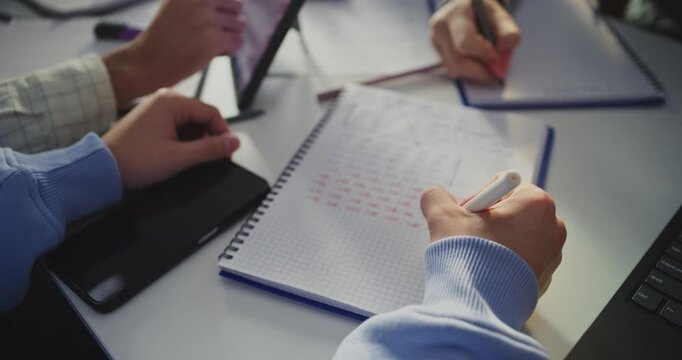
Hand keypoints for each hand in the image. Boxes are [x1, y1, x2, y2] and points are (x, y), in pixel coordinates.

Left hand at [103, 89, 239, 188]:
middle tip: (210, 159)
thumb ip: (211, 149)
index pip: (212, 112)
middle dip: (208, 138)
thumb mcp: (179, 157)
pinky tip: (177, 154)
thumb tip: (234, 142)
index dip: (223, 133)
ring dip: (195, 140)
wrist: (102, 167)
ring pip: (191, 123)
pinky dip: (183, 140)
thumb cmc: (132, 159)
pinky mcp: (152, 119)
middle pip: (202, 116)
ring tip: (187, 159)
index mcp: (171, 101)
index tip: (227, 151)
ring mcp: (157, 108)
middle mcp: (164, 99)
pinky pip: (178, 126)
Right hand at [104, 0, 244, 105]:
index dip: (222, 10)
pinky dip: (230, 49)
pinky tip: (213, 54)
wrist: (146, 61)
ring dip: (230, 36)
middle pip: (237, 7)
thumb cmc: (164, 39)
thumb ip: (200, 3)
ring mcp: (207, 20)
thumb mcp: (177, 7)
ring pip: (239, 25)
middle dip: (229, 22)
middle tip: (212, 35)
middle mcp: (200, 1)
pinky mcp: (213, 40)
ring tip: (210, 45)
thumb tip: (239, 5)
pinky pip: (238, 41)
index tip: (208, 24)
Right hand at [420, 182, 565, 294]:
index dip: (482, 200)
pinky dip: (504, 264)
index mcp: (537, 204)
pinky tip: (485, 274)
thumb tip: (434, 195)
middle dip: (489, 221)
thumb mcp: (443, 217)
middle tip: (469, 237)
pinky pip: (520, 261)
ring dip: (495, 243)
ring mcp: (552, 256)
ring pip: (516, 237)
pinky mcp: (544, 279)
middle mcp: (552, 227)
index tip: (470, 217)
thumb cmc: (467, 257)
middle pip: (513, 211)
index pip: (505, 187)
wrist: (477, 307)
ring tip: (476, 258)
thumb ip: (437, 197)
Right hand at [429, 0, 520, 82]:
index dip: (483, 55)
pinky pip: (452, 70)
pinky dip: (468, 72)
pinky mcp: (436, 52)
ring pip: (454, 69)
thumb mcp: (500, 16)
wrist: (466, 9)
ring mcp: (435, 41)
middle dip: (480, 71)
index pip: (466, 41)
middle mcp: (440, 27)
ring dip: (474, 73)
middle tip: (496, 73)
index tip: (498, 60)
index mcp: (456, 14)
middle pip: (457, 62)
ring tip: (487, 66)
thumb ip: (508, 33)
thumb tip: (504, 55)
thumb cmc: (484, 13)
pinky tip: (477, 64)